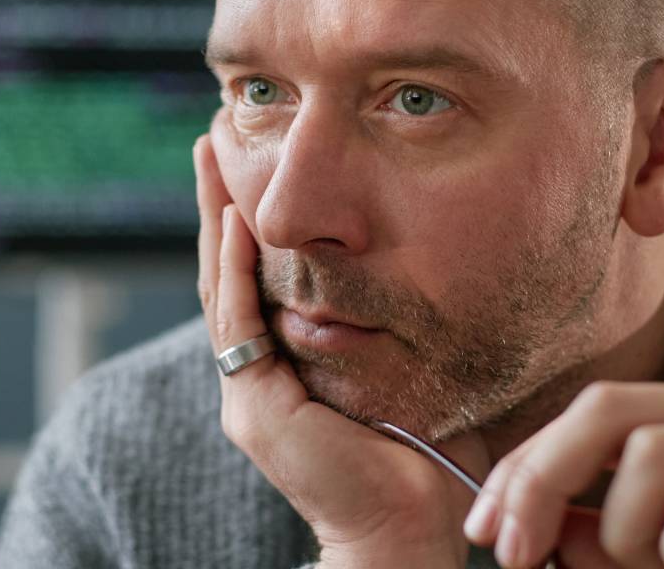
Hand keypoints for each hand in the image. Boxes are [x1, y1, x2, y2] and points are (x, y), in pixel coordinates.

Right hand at [194, 135, 489, 568]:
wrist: (409, 533)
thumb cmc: (431, 464)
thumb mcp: (418, 370)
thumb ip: (412, 324)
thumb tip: (454, 263)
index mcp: (290, 365)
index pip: (261, 276)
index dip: (255, 216)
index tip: (256, 156)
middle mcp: (260, 375)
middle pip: (229, 268)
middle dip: (220, 200)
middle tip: (215, 134)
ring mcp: (250, 392)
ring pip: (222, 286)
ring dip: (216, 217)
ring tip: (209, 154)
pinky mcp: (254, 409)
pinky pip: (237, 326)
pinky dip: (235, 270)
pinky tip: (238, 220)